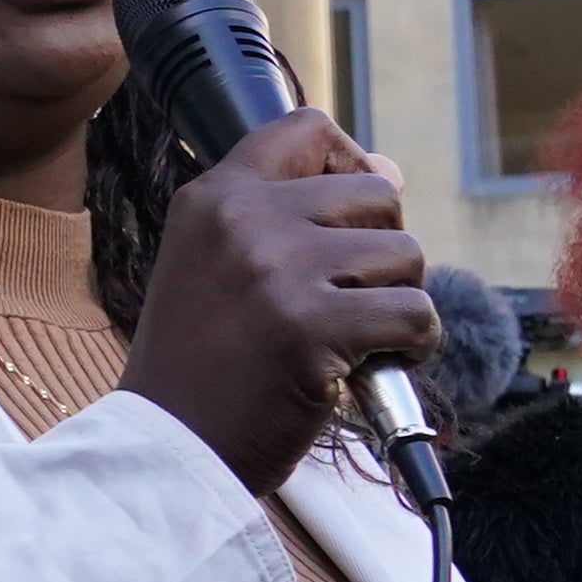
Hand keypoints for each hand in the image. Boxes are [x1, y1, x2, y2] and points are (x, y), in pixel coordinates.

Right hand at [117, 108, 438, 495]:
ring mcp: (277, 270)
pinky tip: (369, 369)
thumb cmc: (199, 368)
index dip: (348, 165)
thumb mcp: (212, 267)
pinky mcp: (313, 327)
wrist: (166, 451)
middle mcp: (243, 219)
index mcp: (212, 198)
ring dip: (396, 303)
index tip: (344, 221)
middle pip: (377, 195)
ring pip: (406, 255)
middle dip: (381, 252)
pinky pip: (415, 315)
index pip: (308, 130)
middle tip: (344, 301)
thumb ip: (286, 216)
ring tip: (351, 341)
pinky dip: (412, 347)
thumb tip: (391, 172)